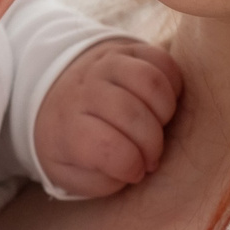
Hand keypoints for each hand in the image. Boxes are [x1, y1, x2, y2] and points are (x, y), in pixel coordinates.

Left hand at [33, 38, 183, 197]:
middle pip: (132, 114)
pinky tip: (161, 105)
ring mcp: (106, 65)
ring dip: (164, 113)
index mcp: (67, 126)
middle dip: (151, 145)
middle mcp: (85, 90)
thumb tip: (135, 170)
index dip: (130, 166)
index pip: (106, 147)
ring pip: (151, 83)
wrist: (57, 95)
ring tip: (156, 127)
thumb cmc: (73, 143)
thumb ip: (102, 179)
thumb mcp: (73, 174)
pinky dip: (172, 87)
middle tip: (150, 156)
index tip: (134, 172)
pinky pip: (162, 62)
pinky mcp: (128, 50)